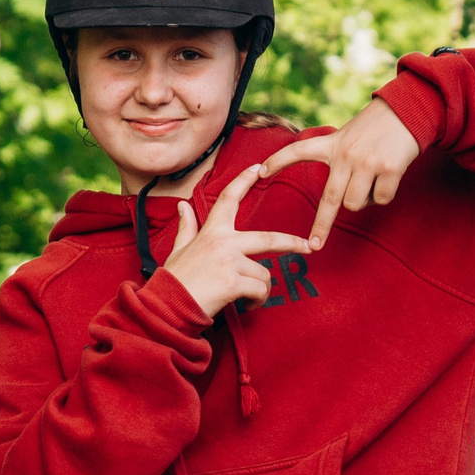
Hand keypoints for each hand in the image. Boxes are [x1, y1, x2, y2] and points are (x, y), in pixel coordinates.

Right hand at [159, 164, 314, 317]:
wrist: (166, 307)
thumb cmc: (175, 281)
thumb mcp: (179, 250)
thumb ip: (186, 228)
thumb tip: (183, 206)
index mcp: (211, 232)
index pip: (229, 199)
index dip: (243, 180)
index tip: (258, 168)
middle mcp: (223, 243)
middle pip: (268, 238)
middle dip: (292, 243)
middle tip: (307, 247)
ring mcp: (229, 262)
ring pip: (264, 273)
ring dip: (261, 289)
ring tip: (247, 298)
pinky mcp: (233, 282)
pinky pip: (259, 290)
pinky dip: (257, 301)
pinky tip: (246, 306)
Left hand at [261, 96, 420, 250]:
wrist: (407, 111)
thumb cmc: (377, 126)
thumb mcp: (350, 134)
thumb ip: (339, 158)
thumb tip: (340, 198)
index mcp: (332, 143)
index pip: (299, 150)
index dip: (278, 160)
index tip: (260, 171)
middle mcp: (346, 154)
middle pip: (329, 199)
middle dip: (321, 226)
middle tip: (315, 245)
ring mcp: (367, 163)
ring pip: (356, 203)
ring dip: (362, 201)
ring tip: (371, 181)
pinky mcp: (388, 169)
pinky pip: (380, 199)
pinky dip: (383, 195)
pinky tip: (389, 176)